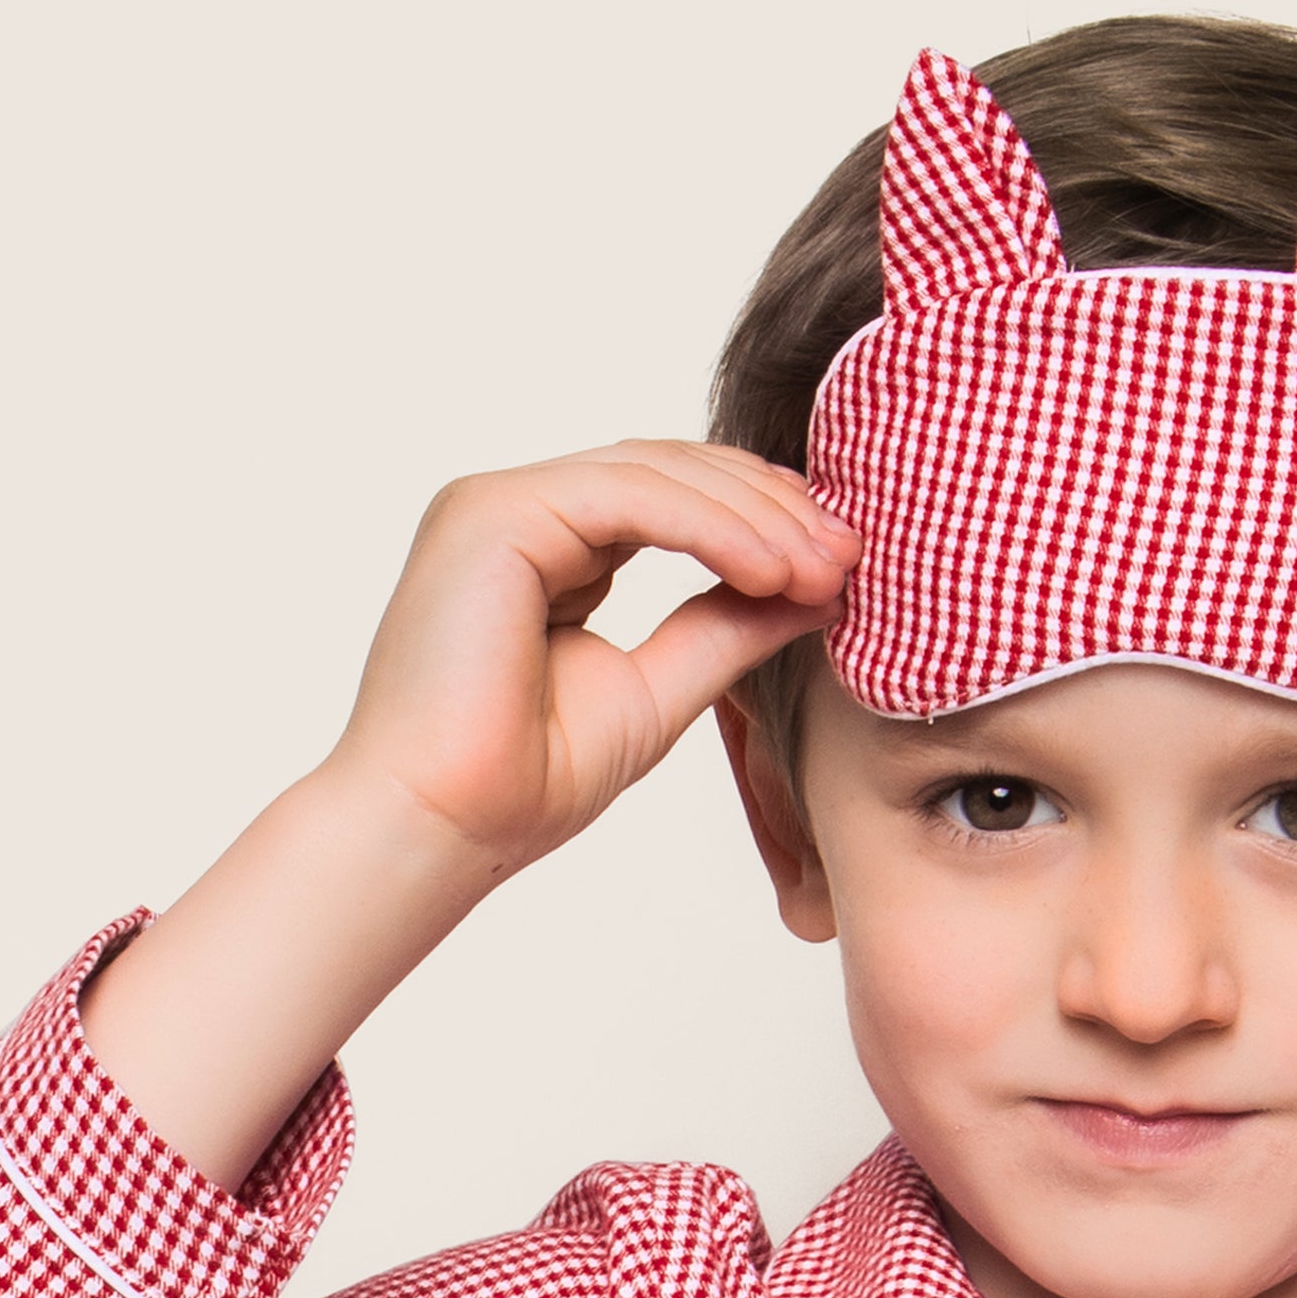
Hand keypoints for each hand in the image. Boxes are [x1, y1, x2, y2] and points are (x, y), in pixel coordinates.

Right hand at [327, 440, 858, 881]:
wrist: (447, 827)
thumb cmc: (525, 781)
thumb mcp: (660, 692)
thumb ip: (728, 631)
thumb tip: (816, 592)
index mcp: (550, 549)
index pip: (674, 501)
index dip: (762, 521)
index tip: (839, 567)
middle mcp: (520, 513)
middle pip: (671, 471)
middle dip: (771, 508)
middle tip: (849, 555)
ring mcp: (499, 505)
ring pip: (655, 473)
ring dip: (754, 517)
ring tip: (823, 569)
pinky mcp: (493, 514)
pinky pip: (628, 495)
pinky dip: (709, 527)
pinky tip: (770, 569)